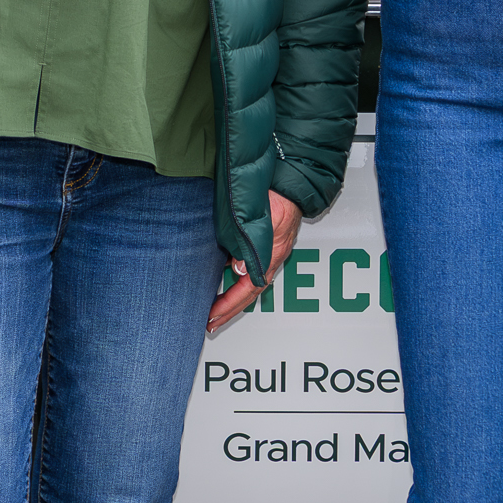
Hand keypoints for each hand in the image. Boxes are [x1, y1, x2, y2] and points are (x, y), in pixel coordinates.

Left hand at [209, 190, 302, 334]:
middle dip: (230, 310)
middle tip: (211, 322)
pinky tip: (224, 280)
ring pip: (250, 283)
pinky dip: (236, 282)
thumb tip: (239, 268)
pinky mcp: (265, 243)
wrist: (292, 180)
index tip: (212, 315)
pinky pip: (250, 269)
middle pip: (249, 293)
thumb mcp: (265, 219)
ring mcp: (269, 251)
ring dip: (232, 298)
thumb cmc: (279, 195)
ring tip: (215, 310)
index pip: (248, 289)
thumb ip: (251, 242)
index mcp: (271, 255)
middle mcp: (270, 257)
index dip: (229, 304)